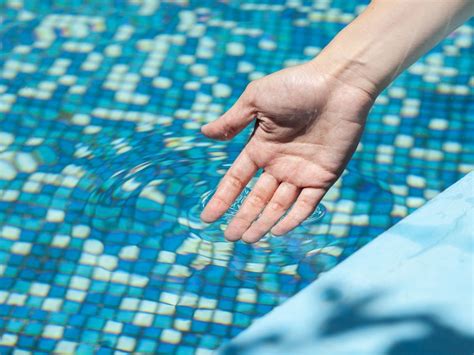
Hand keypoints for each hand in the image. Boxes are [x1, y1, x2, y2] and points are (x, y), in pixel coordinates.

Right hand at [200, 62, 373, 242]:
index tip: (208, 217)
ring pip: (279, 205)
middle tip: (230, 237)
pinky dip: (293, 218)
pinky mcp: (324, 176)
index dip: (222, 198)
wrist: (338, 83)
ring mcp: (301, 172)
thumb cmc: (295, 86)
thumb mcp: (256, 100)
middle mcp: (279, 164)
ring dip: (264, 222)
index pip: (237, 180)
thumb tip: (204, 133)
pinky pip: (307, 203)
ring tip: (249, 239)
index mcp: (261, 147)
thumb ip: (232, 120)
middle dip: (243, 217)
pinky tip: (278, 230)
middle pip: (256, 198)